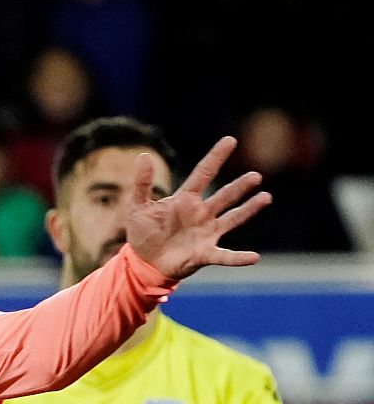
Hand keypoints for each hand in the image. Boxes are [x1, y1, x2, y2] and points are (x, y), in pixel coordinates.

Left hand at [125, 135, 270, 282]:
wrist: (144, 262)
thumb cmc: (144, 233)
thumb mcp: (138, 207)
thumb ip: (142, 184)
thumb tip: (144, 155)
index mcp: (185, 199)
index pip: (203, 173)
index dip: (216, 157)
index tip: (230, 140)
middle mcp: (201, 213)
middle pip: (224, 196)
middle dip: (240, 186)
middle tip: (256, 176)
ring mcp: (207, 233)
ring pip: (232, 218)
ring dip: (248, 209)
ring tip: (265, 197)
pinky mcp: (205, 253)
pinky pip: (225, 256)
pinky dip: (239, 257)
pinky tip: (254, 257)